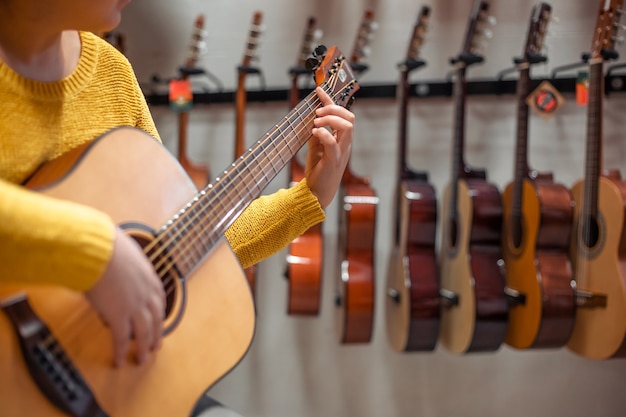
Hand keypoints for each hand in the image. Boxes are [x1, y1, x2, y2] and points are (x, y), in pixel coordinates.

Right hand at [85, 227, 165, 366]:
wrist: (98, 250)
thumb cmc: (108, 245)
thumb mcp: (128, 252)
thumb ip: (129, 262)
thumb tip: (122, 260)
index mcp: (151, 279)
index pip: (160, 301)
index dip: (159, 314)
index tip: (158, 322)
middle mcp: (147, 295)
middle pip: (156, 320)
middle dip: (156, 335)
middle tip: (156, 346)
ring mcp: (135, 307)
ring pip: (144, 333)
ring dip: (144, 348)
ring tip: (142, 359)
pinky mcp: (118, 316)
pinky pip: (121, 339)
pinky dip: (120, 351)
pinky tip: (119, 360)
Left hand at [305, 86, 354, 208]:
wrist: (317, 194)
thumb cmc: (318, 172)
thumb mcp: (315, 148)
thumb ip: (317, 134)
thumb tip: (313, 119)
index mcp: (342, 140)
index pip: (342, 115)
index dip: (331, 100)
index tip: (319, 90)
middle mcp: (345, 145)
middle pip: (349, 118)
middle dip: (333, 109)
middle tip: (317, 113)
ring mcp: (341, 153)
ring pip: (347, 127)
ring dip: (330, 120)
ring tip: (316, 123)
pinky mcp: (334, 161)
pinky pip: (333, 143)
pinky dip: (324, 133)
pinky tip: (315, 132)